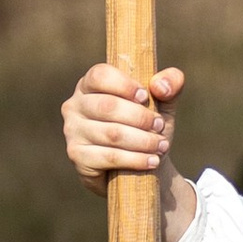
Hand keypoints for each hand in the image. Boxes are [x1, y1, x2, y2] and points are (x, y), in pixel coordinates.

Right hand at [62, 65, 197, 241]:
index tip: (145, 97)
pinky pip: (109, 157)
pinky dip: (135, 159)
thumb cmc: (146, 126)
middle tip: (160, 126)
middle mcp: (75, 105)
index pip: (100, 75)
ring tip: (161, 145)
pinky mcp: (76, 155)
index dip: (125, 85)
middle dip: (141, 117)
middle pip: (108, 106)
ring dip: (143, 141)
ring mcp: (72, 131)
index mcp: (90, 84)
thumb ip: (170, 84)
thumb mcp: (163, 103)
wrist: (140, 165)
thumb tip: (160, 86)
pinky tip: (152, 161)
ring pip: (111, 133)